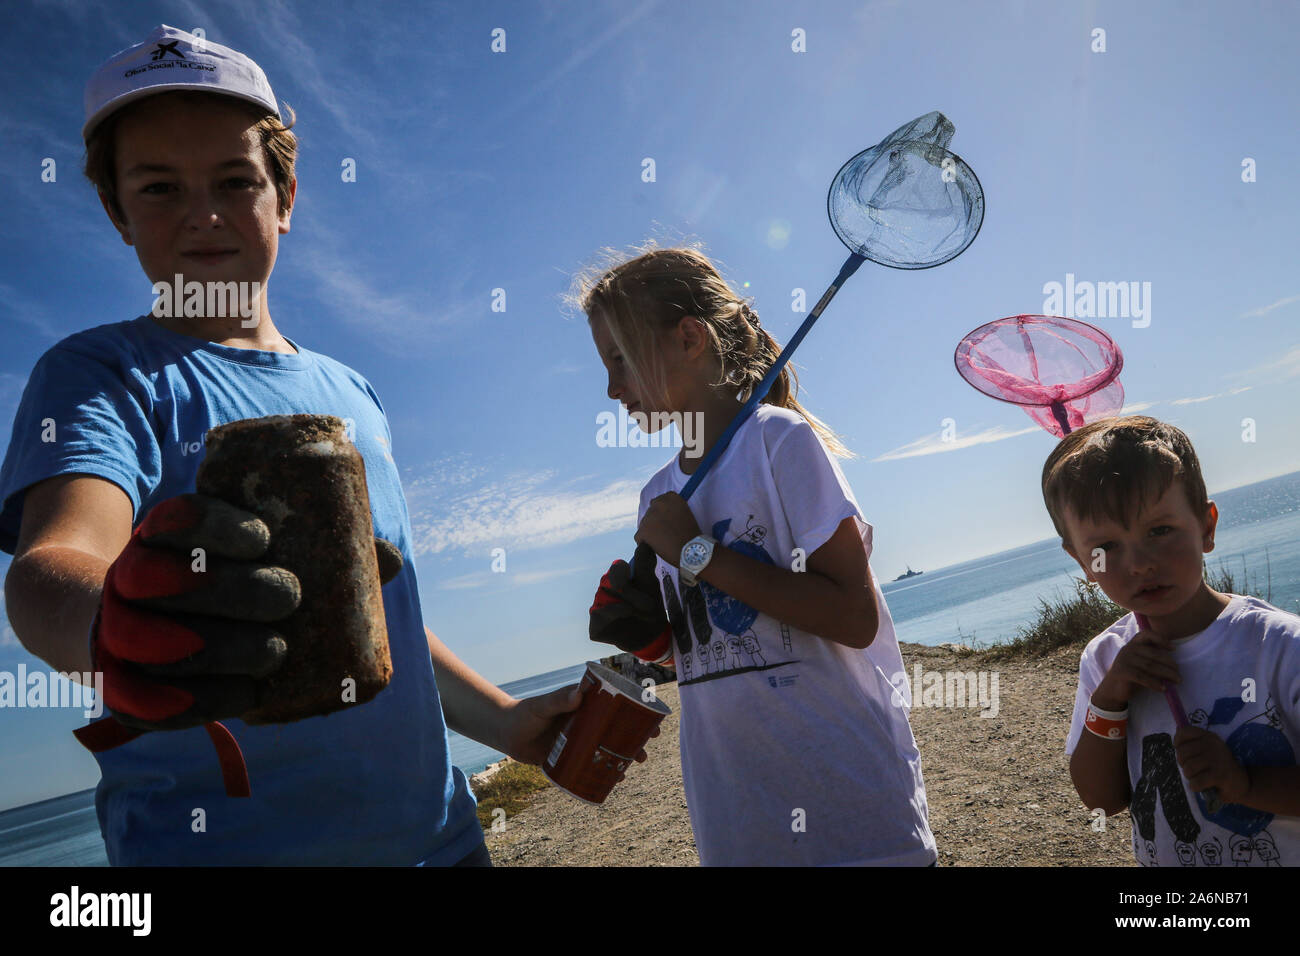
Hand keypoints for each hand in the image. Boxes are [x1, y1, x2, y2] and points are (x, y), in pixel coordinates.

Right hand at [94, 493, 301, 730]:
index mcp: (164, 536)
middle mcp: (130, 576)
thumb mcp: (252, 558)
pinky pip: (133, 697)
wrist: (143, 623)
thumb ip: (309, 552)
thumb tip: (392, 552)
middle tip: (288, 597)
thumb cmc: (225, 586)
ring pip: (136, 636)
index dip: (214, 525)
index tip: (263, 539)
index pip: (178, 517)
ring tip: (273, 651)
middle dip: (227, 589)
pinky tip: (245, 696)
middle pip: (153, 576)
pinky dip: (186, 701)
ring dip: (210, 647)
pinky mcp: (115, 681)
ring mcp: (115, 628)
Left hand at [500, 684, 658, 772]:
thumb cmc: (525, 714)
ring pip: (607, 748)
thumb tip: (578, 695)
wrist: (506, 733)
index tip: (651, 718)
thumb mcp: (543, 706)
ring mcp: (580, 741)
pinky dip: (604, 772)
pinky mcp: (571, 757)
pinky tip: (614, 780)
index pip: (615, 706)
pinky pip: (591, 765)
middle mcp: (586, 723)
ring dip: (622, 757)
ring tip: (633, 765)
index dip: (635, 711)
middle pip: (616, 730)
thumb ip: (558, 700)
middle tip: (645, 750)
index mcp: (585, 706)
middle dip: (634, 739)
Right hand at [589, 542, 670, 654]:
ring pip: (603, 598)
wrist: (651, 635)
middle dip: (629, 592)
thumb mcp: (651, 586)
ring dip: (625, 604)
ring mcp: (598, 607)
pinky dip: (614, 613)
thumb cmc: (650, 607)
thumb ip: (645, 565)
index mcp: (617, 579)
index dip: (623, 572)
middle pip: (609, 583)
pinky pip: (599, 615)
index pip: (616, 568)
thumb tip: (643, 544)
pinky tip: (627, 615)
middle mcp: (605, 591)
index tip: (633, 576)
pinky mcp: (595, 625)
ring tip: (640, 612)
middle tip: (647, 604)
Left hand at [634, 492, 700, 565]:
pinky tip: (656, 547)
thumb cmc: (691, 535)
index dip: (663, 512)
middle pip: (651, 511)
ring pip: (644, 525)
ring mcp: (649, 517)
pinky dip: (645, 543)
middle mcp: (658, 503)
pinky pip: (639, 536)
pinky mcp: (642, 530)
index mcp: (671, 497)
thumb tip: (661, 515)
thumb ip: (672, 510)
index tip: (666, 521)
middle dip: (655, 521)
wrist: (691, 550)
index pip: (660, 500)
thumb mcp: (685, 514)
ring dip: (650, 532)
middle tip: (664, 533)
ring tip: (663, 541)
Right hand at [1093, 626, 1179, 709]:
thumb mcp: (1141, 663)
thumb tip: (1175, 667)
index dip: (1161, 639)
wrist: (1112, 688)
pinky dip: (1155, 683)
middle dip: (1170, 665)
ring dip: (1166, 674)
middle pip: (1154, 655)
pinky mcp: (1122, 671)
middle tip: (1179, 674)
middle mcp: (1128, 649)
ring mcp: (1124, 659)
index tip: (1174, 649)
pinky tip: (1163, 689)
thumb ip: (1153, 660)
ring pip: (1150, 666)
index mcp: (1133, 644)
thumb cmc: (1131, 675)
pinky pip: (1142, 677)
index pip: (1147, 635)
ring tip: (1176, 681)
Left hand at [1175, 726, 1249, 804]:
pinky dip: (1196, 786)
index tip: (1182, 750)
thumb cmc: (1219, 766)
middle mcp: (1213, 745)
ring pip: (1188, 768)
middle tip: (1194, 769)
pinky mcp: (1220, 775)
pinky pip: (1196, 782)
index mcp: (1209, 736)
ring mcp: (1217, 760)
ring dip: (1190, 776)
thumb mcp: (1208, 750)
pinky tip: (1203, 785)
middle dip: (1183, 764)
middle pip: (1182, 753)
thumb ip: (1193, 742)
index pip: (1184, 732)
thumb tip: (1177, 732)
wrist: (1243, 783)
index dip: (1178, 742)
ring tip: (1200, 777)